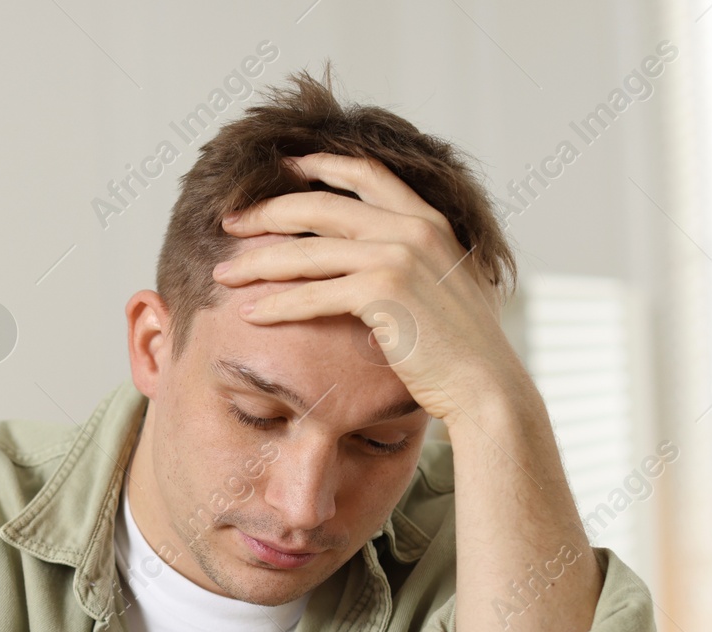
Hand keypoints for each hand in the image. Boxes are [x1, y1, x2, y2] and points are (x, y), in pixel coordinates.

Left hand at [212, 152, 523, 421]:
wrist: (487, 386)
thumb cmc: (463, 350)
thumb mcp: (446, 286)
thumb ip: (419, 261)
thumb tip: (385, 268)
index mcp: (429, 220)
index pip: (365, 173)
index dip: (318, 165)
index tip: (281, 169)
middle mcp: (413, 228)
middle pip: (320, 206)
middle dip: (267, 212)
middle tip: (230, 222)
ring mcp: (398, 256)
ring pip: (307, 250)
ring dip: (258, 262)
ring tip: (224, 274)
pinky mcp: (383, 292)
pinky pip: (313, 292)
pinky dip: (276, 303)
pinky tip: (249, 314)